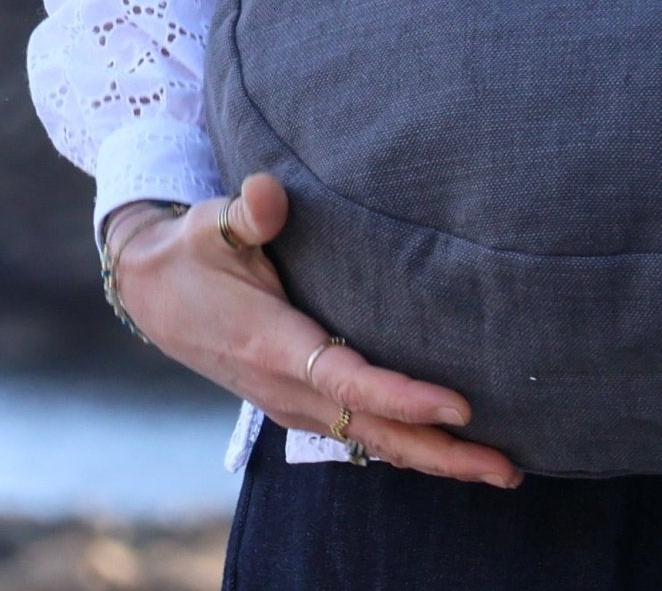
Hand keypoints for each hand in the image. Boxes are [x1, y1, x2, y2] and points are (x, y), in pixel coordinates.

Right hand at [106, 175, 521, 484]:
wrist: (152, 294)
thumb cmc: (194, 251)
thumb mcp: (211, 224)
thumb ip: (247, 212)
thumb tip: (266, 193)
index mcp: (273, 345)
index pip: (349, 382)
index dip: (405, 397)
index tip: (461, 405)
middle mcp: (287, 388)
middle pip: (375, 432)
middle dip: (442, 453)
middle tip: (509, 468)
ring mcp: (293, 404)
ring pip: (372, 441)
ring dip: (434, 458)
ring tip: (498, 468)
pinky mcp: (299, 404)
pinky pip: (361, 433)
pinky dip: (406, 446)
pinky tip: (448, 449)